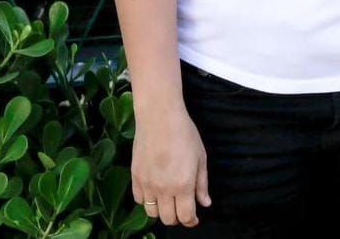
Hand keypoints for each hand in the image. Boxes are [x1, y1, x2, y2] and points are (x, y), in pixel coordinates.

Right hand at [131, 104, 210, 227]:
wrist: (159, 118)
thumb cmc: (185, 134)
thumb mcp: (201, 158)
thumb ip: (202, 184)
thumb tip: (205, 203)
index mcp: (183, 185)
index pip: (185, 216)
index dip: (191, 221)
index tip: (194, 219)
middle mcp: (163, 189)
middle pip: (167, 219)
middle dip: (177, 218)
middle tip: (183, 209)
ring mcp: (146, 185)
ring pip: (151, 213)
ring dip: (162, 211)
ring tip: (169, 200)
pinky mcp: (134, 178)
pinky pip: (139, 200)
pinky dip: (148, 201)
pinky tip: (155, 191)